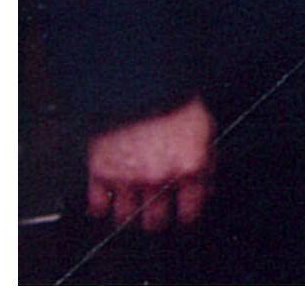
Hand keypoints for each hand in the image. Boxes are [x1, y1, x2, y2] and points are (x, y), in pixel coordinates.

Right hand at [87, 95, 214, 231]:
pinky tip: (104, 206)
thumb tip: (205, 187)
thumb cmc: (175, 102)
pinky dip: (100, 208)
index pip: (190, 211)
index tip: (184, 215)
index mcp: (188, 168)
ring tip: (132, 212)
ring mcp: (128, 178)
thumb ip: (206, 163)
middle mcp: (158, 179)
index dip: (187, 214)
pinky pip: (98, 204)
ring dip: (129, 216)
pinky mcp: (101, 171)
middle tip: (156, 217)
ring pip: (126, 218)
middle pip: (155, 221)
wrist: (142, 83)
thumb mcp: (206, 130)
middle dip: (157, 221)